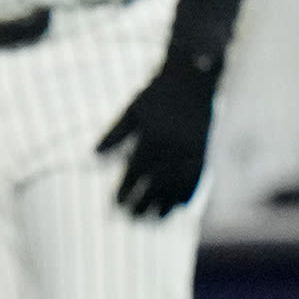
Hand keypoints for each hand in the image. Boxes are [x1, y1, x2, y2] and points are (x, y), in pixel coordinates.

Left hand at [97, 51, 220, 217]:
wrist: (193, 79)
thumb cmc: (157, 94)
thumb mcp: (133, 110)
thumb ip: (115, 134)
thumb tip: (94, 155)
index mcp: (152, 138)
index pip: (136, 172)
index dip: (126, 190)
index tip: (117, 204)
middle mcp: (173, 147)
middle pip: (156, 184)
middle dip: (144, 202)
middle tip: (132, 216)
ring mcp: (191, 151)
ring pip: (177, 185)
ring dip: (166, 204)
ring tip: (155, 218)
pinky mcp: (204, 151)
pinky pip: (197, 179)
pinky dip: (188, 194)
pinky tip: (180, 207)